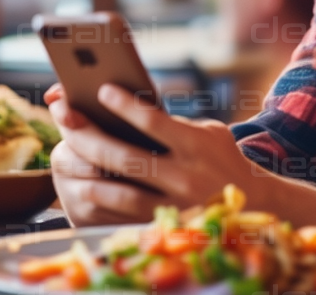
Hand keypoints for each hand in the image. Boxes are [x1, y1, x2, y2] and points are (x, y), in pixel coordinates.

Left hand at [45, 83, 271, 225]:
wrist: (252, 203)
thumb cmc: (220, 157)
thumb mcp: (208, 132)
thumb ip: (172, 122)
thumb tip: (121, 106)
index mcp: (196, 147)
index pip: (155, 123)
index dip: (126, 106)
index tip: (101, 89)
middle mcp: (185, 178)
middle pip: (126, 157)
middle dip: (88, 134)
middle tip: (63, 114)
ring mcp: (173, 206)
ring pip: (119, 190)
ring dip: (86, 169)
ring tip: (63, 148)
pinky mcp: (163, 226)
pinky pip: (122, 214)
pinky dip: (98, 198)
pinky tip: (79, 182)